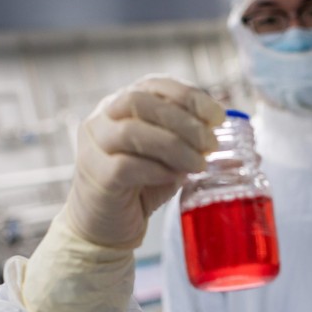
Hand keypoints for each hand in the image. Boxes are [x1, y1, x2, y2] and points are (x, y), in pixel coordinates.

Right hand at [65, 75, 225, 248]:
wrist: (108, 226)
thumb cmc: (141, 186)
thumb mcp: (171, 158)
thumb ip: (188, 142)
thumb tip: (217, 134)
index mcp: (122, 104)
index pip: (154, 84)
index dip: (188, 96)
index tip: (218, 116)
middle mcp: (103, 118)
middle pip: (139, 101)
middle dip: (183, 120)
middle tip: (210, 143)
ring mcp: (93, 145)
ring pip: (131, 131)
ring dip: (173, 146)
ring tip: (198, 164)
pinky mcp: (95, 175)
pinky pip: (124, 166)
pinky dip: (156, 169)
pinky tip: (174, 177)